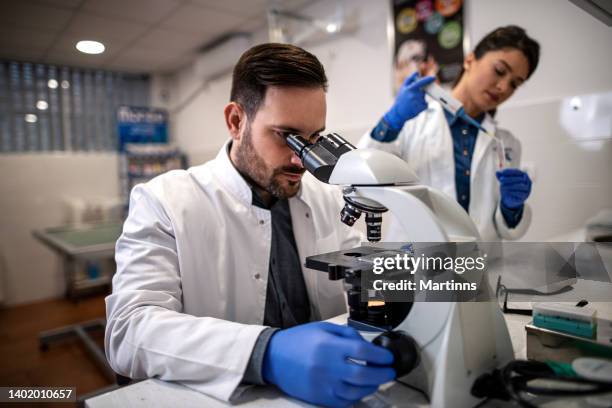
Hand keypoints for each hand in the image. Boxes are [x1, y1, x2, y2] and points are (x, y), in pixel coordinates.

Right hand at [262, 322, 395, 407]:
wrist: (273, 357)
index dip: (380, 355)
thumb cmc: (298, 340)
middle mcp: (327, 367)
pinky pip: (344, 402)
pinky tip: (361, 390)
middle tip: (390, 371)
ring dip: (372, 386)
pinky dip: (357, 397)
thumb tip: (367, 344)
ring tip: (377, 380)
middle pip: (364, 374)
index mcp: (328, 346)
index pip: (363, 352)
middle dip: (383, 374)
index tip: (388, 356)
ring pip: (357, 391)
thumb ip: (346, 334)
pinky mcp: (319, 397)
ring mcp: (323, 385)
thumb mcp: (323, 328)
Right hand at [384, 72, 434, 130]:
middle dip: (420, 93)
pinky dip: (422, 105)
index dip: (428, 79)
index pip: (421, 82)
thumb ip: (410, 79)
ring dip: (420, 99)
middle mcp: (414, 95)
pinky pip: (425, 104)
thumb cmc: (400, 100)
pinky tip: (415, 106)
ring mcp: (417, 102)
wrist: (398, 113)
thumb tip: (417, 73)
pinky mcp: (420, 108)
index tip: (433, 78)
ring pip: (423, 98)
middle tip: (413, 97)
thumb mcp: (403, 88)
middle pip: (423, 91)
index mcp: (409, 89)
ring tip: (413, 103)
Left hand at [496, 168, 531, 208]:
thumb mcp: (504, 181)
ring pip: (520, 186)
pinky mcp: (525, 196)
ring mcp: (527, 189)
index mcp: (523, 175)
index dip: (510, 171)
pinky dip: (512, 192)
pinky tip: (507, 192)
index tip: (502, 172)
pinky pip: (520, 193)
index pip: (517, 171)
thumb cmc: (508, 187)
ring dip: (510, 186)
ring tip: (502, 186)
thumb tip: (497, 172)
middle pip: (519, 178)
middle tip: (500, 179)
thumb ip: (501, 176)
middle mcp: (527, 181)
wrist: (510, 198)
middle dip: (509, 179)